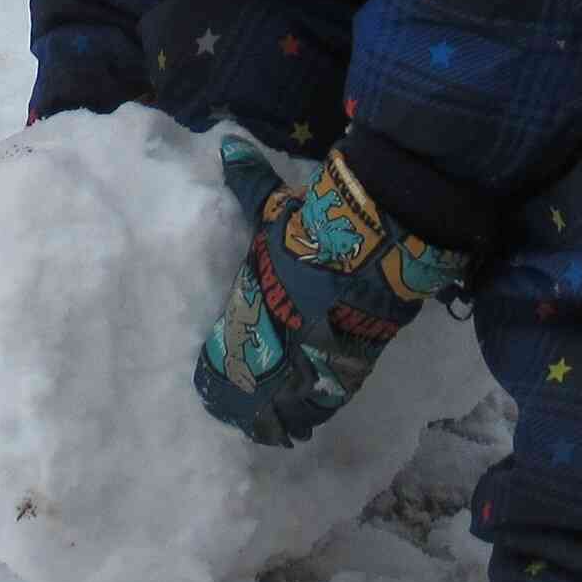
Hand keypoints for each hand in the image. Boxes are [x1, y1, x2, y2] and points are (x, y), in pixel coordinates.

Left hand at [195, 135, 466, 446]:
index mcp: (248, 309)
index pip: (223, 357)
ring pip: (289, 403)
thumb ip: (250, 184)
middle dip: (245, 407)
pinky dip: (316, 412)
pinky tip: (308, 424)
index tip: (208, 392)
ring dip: (280, 416)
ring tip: (273, 434)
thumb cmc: (313, 229)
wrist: (372, 245)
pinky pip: (327, 399)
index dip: (216, 379)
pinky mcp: (351, 367)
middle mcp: (274, 342)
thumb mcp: (275, 210)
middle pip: (253, 389)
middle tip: (239, 424)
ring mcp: (311, 359)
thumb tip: (229, 147)